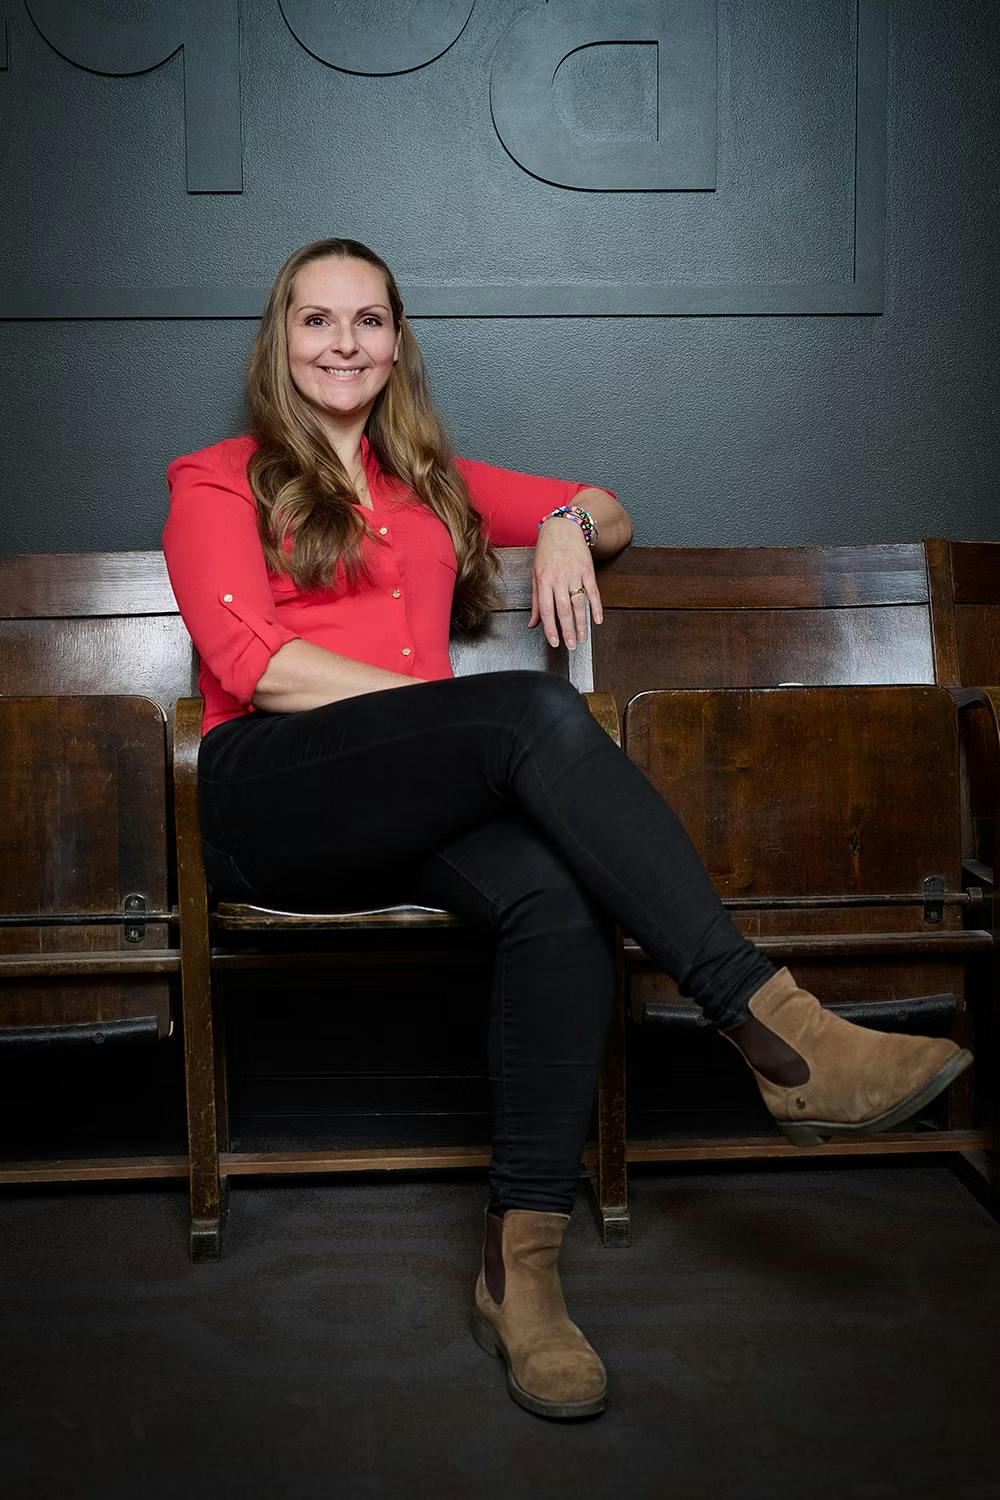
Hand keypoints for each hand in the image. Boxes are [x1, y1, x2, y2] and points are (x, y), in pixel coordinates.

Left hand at [528, 515, 603, 649]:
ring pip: (579, 603)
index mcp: (544, 580)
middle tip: (571, 645)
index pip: (547, 610)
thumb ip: (536, 601)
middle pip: (564, 610)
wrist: (563, 528)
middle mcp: (559, 579)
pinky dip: (597, 607)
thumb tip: (533, 624)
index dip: (550, 628)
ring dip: (582, 623)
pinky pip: (593, 592)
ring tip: (583, 638)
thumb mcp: (536, 574)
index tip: (555, 642)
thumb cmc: (546, 551)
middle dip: (568, 630)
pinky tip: (598, 620)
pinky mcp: (587, 571)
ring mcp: (574, 575)